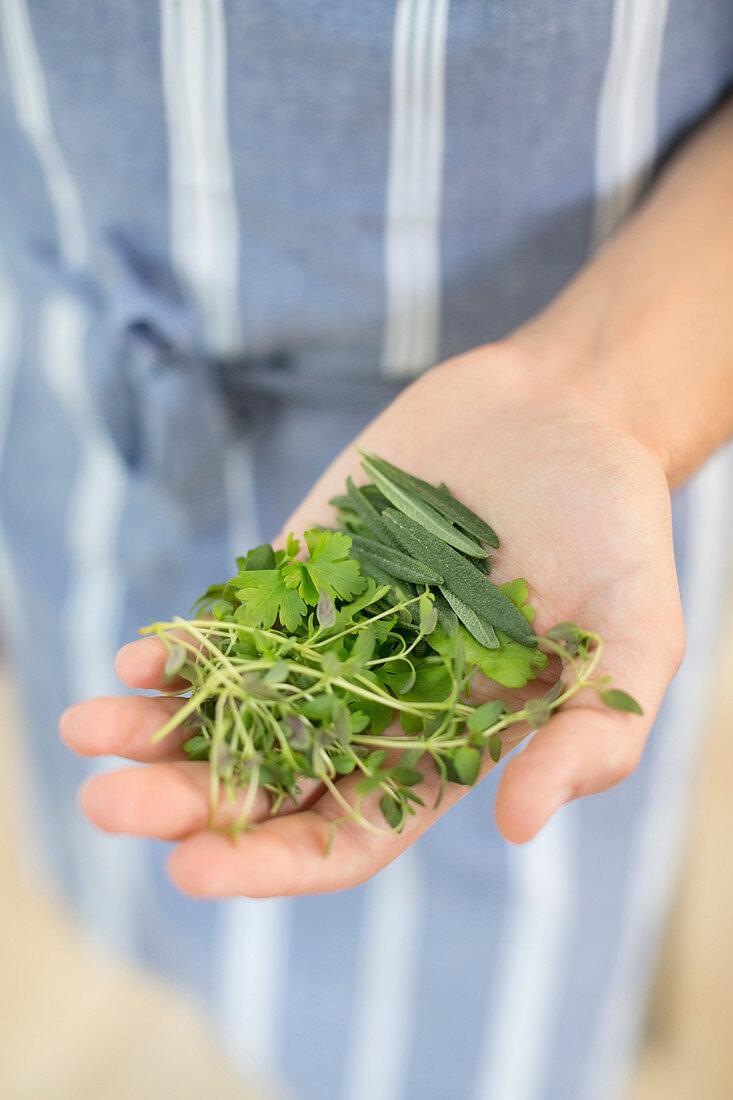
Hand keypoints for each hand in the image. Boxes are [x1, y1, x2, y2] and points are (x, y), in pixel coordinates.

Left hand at [61, 343, 683, 896]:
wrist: (566, 413)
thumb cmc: (615, 529)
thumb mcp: (636, 636)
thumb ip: (593, 734)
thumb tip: (515, 826)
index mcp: (444, 745)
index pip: (346, 832)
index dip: (273, 859)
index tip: (196, 867)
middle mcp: (375, 702)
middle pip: (266, 777)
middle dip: (185, 800)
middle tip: (108, 806)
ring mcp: (332, 633)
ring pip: (231, 702)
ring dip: (158, 727)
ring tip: (86, 729)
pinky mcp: (304, 566)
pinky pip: (234, 619)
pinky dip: (185, 645)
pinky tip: (141, 660)